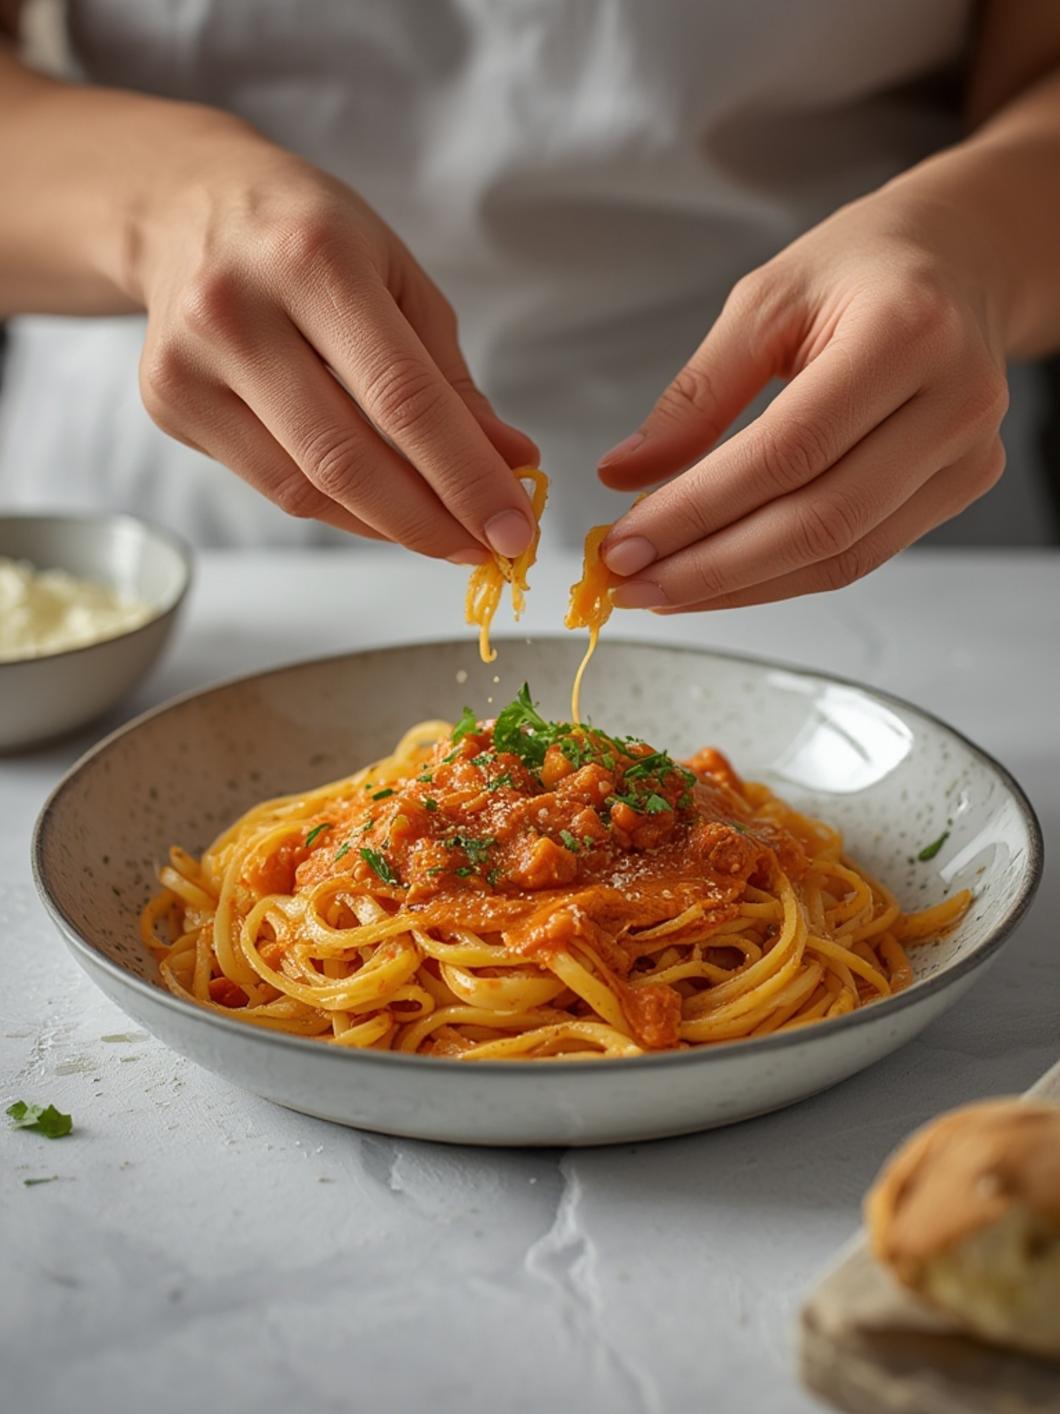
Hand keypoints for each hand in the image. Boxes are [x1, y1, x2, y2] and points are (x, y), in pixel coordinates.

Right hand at [133, 121, 536, 561]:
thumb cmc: (310, 238)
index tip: (513, 527)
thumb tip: (511, 462)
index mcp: (313, 257)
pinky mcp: (167, 403)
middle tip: (485, 549)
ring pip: (305, 488)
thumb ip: (450, 378)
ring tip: (445, 536)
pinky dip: (340, 511)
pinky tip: (382, 509)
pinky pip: (273, 486)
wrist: (185, 204)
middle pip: (347, 457)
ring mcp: (189, 361)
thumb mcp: (397, 278)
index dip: (465, 476)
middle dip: (430, 521)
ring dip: (389, 527)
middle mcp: (236, 308)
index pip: (403, 397)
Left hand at [596, 191, 1009, 610]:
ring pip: (840, 555)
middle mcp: (954, 400)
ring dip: (739, 586)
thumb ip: (697, 393)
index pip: (787, 451)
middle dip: (710, 567)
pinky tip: (718, 579)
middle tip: (631, 582)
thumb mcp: (766, 300)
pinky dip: (780, 577)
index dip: (698, 510)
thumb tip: (623, 475)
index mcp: (906, 332)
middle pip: (819, 521)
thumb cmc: (863, 268)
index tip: (624, 544)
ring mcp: (968, 453)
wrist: (964, 258)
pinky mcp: (963, 487)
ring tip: (661, 590)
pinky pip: (861, 556)